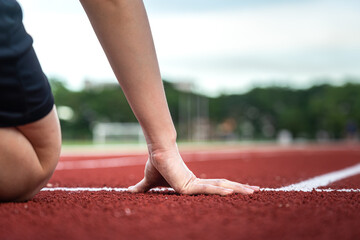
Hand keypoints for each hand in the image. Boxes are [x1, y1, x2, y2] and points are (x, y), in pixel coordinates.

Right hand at [128, 146, 259, 195]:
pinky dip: (221, 190)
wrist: (156, 153)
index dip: (227, 189)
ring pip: (221, 187)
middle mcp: (198, 183)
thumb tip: (128, 191)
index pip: (214, 188)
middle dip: (240, 189)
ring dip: (239, 189)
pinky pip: (208, 189)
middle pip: (223, 186)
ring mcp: (196, 183)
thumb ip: (143, 188)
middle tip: (256, 190)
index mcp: (192, 184)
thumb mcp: (150, 182)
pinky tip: (234, 192)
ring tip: (256, 191)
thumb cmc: (155, 164)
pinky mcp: (190, 184)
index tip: (238, 191)